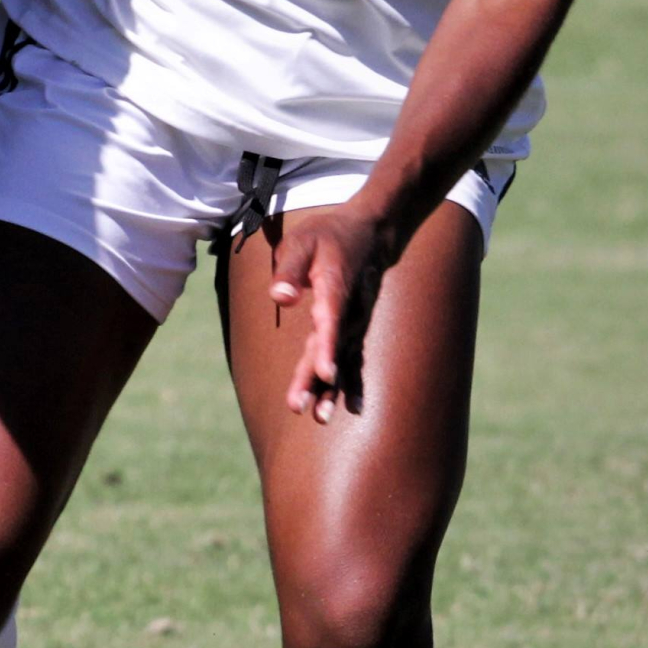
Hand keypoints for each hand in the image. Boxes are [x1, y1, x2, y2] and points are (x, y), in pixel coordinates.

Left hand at [267, 199, 391, 422]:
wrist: (367, 231)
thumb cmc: (328, 235)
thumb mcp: (302, 240)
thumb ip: (290, 268)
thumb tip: (280, 297)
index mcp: (335, 287)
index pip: (329, 321)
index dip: (327, 348)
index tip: (324, 373)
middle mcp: (348, 310)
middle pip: (331, 348)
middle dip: (316, 380)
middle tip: (301, 407)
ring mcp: (352, 321)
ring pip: (342, 359)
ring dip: (330, 388)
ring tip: (320, 417)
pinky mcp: (351, 327)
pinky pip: (349, 357)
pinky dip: (347, 381)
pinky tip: (346, 405)